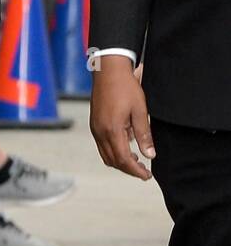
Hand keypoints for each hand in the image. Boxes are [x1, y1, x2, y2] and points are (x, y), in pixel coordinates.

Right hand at [90, 55, 153, 180]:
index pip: (123, 160)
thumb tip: (150, 155)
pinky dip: (113, 151)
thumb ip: (144, 135)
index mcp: (112, 130)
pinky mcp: (94, 124)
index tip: (147, 176)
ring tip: (136, 160)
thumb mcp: (140, 110)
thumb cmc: (125, 87)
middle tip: (144, 171)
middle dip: (128, 169)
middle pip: (113, 161)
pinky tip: (126, 144)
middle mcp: (100, 132)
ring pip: (105, 155)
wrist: (109, 70)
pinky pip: (102, 145)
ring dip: (120, 161)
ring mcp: (95, 128)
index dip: (136, 171)